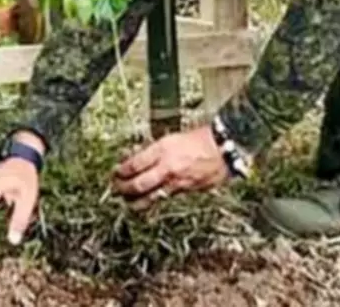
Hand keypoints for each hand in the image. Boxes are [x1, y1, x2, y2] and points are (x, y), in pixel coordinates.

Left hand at [111, 125, 228, 208]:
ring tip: (128, 202)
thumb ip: (156, 150)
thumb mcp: (174, 138)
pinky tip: (149, 202)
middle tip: (117, 189)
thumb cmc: (202, 138)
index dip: (121, 171)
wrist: (224, 149)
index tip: (116, 172)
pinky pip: (164, 198)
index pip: (134, 164)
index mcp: (163, 149)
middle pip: (137, 184)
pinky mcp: (185, 191)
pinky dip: (154, 201)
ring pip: (149, 197)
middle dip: (123, 189)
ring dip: (135, 201)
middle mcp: (167, 167)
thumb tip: (138, 158)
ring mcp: (175, 182)